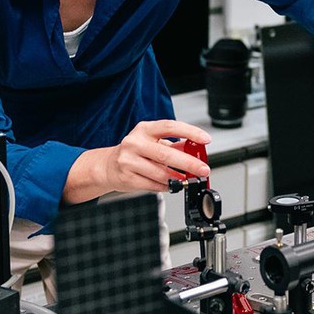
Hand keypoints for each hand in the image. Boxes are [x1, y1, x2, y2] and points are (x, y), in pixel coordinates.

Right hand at [86, 120, 212, 194]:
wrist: (109, 166)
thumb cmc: (135, 152)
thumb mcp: (153, 141)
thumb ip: (174, 145)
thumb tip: (196, 150)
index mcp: (144, 129)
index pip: (170, 127)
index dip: (190, 132)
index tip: (205, 139)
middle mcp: (134, 143)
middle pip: (166, 154)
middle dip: (189, 163)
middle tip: (202, 169)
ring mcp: (129, 161)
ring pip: (160, 173)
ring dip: (177, 178)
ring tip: (185, 179)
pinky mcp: (127, 177)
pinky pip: (153, 185)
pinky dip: (166, 186)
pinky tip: (170, 185)